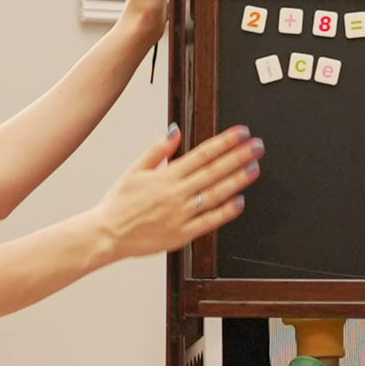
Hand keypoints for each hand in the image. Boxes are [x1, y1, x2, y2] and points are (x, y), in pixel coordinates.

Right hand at [94, 125, 262, 259]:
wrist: (107, 234)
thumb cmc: (119, 202)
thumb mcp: (134, 169)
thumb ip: (158, 150)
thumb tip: (175, 131)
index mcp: (165, 175)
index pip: (202, 153)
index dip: (225, 142)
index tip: (241, 133)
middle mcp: (176, 193)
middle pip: (214, 171)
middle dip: (239, 156)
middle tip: (257, 146)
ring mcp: (181, 214)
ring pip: (215, 194)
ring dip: (237, 180)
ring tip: (254, 168)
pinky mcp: (182, 234)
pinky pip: (209, 221)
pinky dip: (226, 212)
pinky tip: (239, 202)